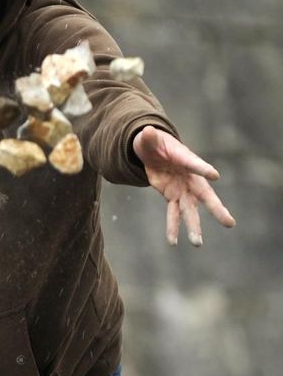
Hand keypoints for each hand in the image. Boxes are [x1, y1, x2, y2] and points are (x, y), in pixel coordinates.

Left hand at [132, 126, 235, 246]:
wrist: (152, 151)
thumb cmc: (154, 142)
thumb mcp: (148, 139)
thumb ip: (148, 137)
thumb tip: (146, 131)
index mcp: (186, 159)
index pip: (196, 164)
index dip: (203, 169)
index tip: (214, 175)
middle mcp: (189, 177)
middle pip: (205, 195)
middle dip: (215, 208)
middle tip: (229, 222)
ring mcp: (182, 189)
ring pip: (190, 210)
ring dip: (194, 226)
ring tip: (197, 243)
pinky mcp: (171, 196)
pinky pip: (173, 214)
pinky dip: (173, 228)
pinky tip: (173, 242)